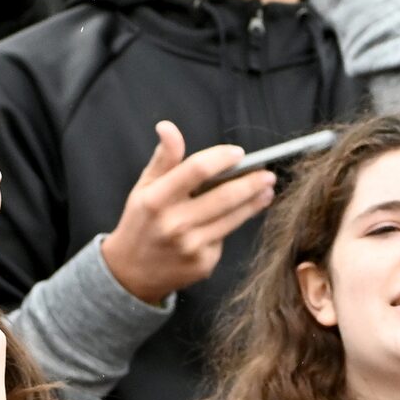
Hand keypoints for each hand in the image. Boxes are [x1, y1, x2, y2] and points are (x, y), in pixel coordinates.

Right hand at [97, 122, 277, 307]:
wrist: (131, 272)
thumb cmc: (142, 222)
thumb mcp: (144, 188)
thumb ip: (163, 158)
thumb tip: (167, 127)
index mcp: (156, 199)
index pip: (196, 170)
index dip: (221, 158)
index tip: (239, 153)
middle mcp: (173, 223)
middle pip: (224, 197)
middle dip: (251, 183)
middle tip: (268, 174)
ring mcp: (190, 246)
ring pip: (232, 218)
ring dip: (254, 202)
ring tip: (267, 190)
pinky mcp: (203, 263)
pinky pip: (225, 237)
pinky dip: (234, 224)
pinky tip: (241, 214)